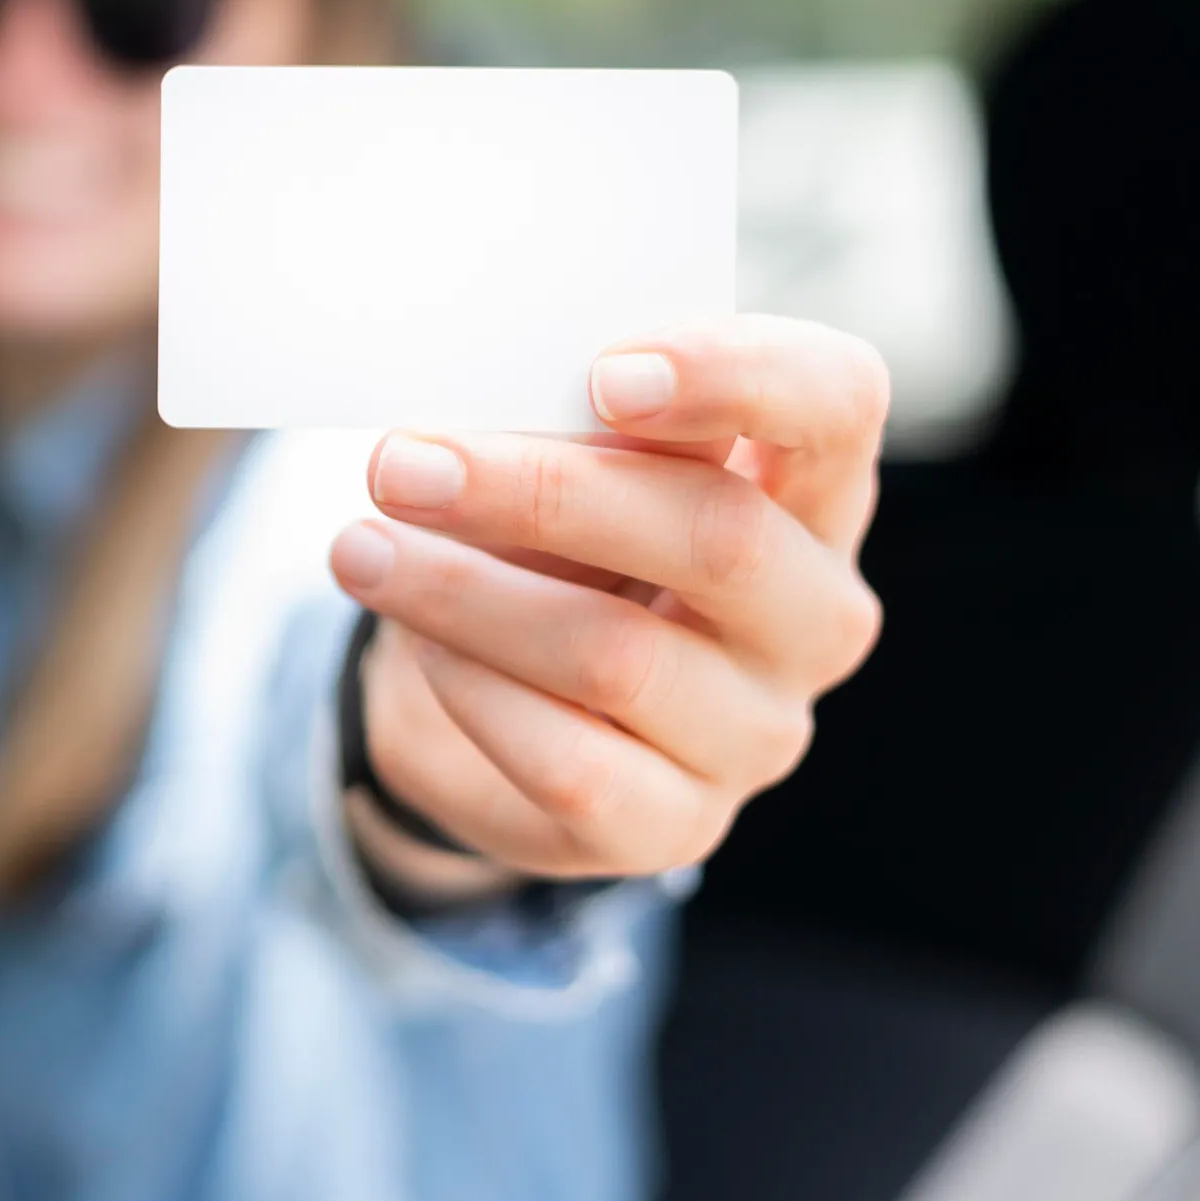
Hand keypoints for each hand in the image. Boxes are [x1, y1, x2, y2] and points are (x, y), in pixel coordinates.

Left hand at [327, 314, 889, 883]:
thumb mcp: (571, 465)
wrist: (507, 704)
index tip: (607, 375)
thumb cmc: (556, 546)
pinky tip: (418, 649)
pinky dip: (475, 693)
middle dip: (541, 494)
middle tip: (400, 464)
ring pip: (620, 658)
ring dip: (465, 595)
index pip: (837, 401)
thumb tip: (478, 407)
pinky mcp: (677, 825)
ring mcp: (758, 732)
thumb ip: (569, 425)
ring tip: (361, 551)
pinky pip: (572, 762)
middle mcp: (814, 614)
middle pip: (717, 537)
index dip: (740, 376)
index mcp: (811, 486)